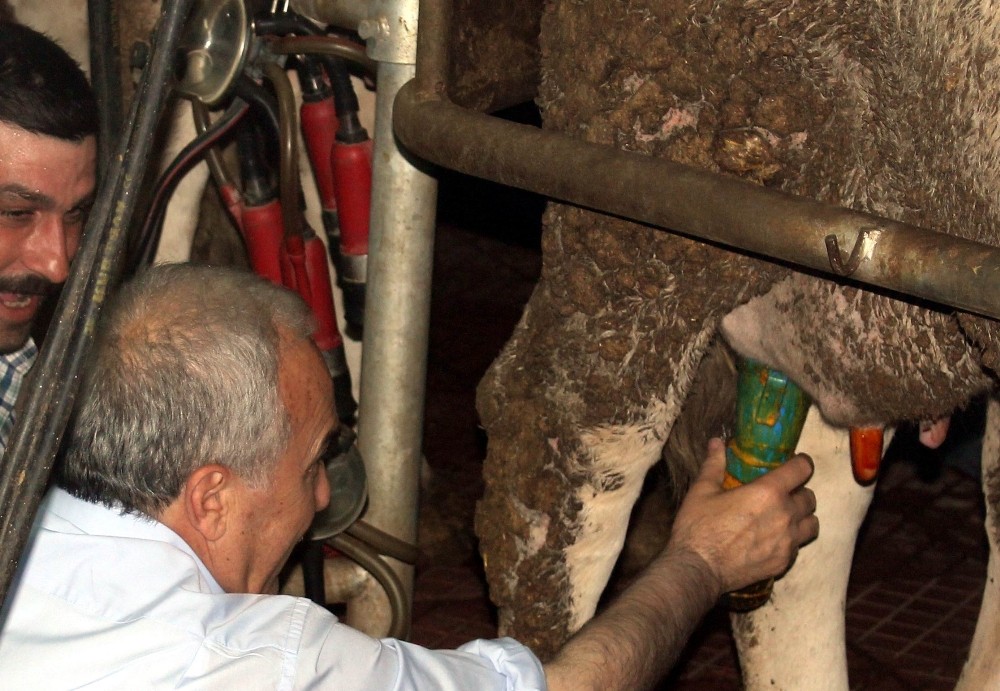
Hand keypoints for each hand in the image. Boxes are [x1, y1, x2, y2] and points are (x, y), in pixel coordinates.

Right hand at [664, 437, 817, 594]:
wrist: (699, 569)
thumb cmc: (698, 527)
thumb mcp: (702, 490)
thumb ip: (714, 464)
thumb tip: (716, 442)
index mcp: (767, 492)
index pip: (802, 469)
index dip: (801, 463)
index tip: (795, 463)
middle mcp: (785, 515)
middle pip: (810, 497)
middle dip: (799, 491)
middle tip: (782, 492)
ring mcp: (787, 541)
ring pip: (812, 523)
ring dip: (802, 516)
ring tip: (785, 516)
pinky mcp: (784, 561)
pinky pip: (799, 546)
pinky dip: (792, 539)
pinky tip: (774, 539)